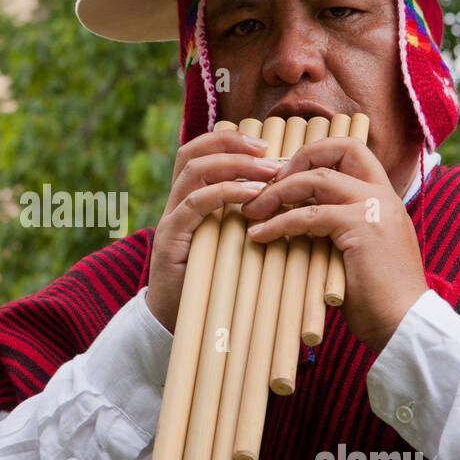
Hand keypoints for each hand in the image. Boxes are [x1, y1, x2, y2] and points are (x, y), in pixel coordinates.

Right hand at [145, 128, 284, 331]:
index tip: (266, 145)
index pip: (200, 151)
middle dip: (233, 144)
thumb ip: (246, 220)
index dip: (229, 140)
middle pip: (193, 152)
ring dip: (235, 165)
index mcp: (188, 199)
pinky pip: (194, 204)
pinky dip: (224, 193)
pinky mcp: (170, 237)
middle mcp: (175, 202)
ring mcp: (170, 218)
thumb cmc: (212, 282)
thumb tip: (290, 201)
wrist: (176, 319)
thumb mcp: (231, 243)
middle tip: (269, 150)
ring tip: (269, 170)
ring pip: (194, 171)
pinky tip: (252, 195)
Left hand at [241, 136, 426, 353]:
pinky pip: (309, 215)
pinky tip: (260, 235)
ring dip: (277, 192)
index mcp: (385, 196)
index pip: (352, 151)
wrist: (405, 323)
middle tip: (266, 183)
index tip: (286, 173)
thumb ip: (339, 227)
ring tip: (251, 210)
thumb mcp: (360, 251)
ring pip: (316, 179)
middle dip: (297, 158)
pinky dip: (278, 223)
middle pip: (340, 148)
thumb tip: (297, 219)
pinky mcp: (361, 227)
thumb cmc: (379, 296)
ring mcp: (374, 207)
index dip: (317, 152)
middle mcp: (382, 194)